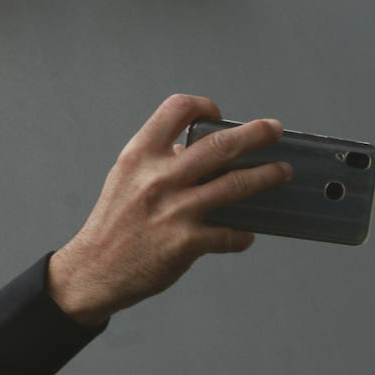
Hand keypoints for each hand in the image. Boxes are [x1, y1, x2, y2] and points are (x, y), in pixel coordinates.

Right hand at [47, 94, 289, 325]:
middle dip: (256, 133)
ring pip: (236, 184)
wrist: (93, 270)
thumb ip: (156, 161)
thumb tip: (189, 150)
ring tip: (281, 172)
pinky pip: (230, 233)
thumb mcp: (125, 179)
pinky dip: (242, 234)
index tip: (217, 114)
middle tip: (273, 130)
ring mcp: (174, 210)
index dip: (204, 105)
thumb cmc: (111, 225)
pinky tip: (245, 233)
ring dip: (267, 176)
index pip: (177, 109)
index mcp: (140, 156)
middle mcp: (158, 178)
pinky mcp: (185, 243)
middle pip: (220, 143)